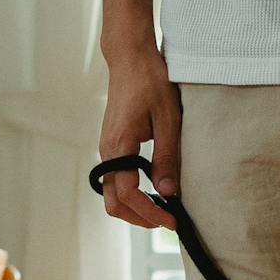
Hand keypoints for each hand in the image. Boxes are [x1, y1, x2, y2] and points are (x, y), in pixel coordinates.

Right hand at [98, 46, 180, 229]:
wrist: (130, 59)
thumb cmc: (150, 82)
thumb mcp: (167, 120)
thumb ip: (166, 158)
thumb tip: (168, 192)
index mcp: (118, 146)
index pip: (128, 194)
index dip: (150, 212)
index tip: (172, 219)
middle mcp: (107, 151)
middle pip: (113, 202)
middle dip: (139, 218)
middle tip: (167, 221)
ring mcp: (107, 149)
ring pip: (113, 193)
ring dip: (135, 208)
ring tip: (163, 209)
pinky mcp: (112, 146)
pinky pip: (116, 180)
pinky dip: (132, 194)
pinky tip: (154, 191)